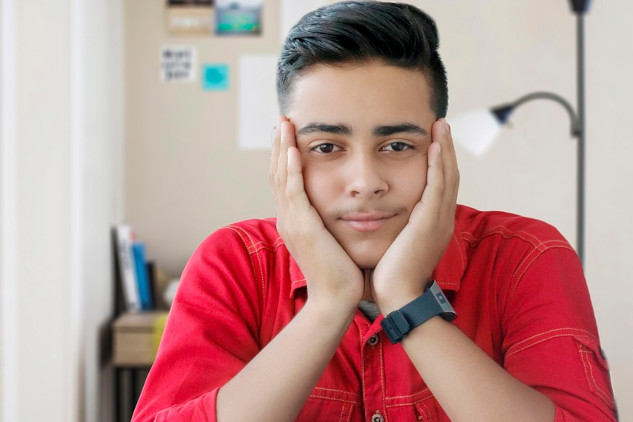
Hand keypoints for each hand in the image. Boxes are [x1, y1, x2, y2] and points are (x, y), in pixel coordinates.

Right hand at [269, 117, 363, 313]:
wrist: (337, 299)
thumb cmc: (340, 273)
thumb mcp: (330, 242)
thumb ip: (327, 223)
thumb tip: (337, 211)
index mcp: (295, 221)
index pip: (285, 182)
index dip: (284, 157)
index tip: (289, 135)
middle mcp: (288, 218)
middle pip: (277, 174)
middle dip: (278, 146)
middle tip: (281, 120)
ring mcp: (292, 222)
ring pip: (281, 177)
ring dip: (281, 149)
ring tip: (283, 124)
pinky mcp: (302, 226)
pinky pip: (293, 191)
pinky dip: (290, 168)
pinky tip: (292, 149)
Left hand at [371, 118, 459, 313]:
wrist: (398, 296)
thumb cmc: (391, 274)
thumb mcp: (398, 245)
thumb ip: (397, 227)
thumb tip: (382, 216)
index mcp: (434, 224)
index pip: (440, 186)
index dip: (439, 162)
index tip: (434, 141)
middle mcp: (442, 219)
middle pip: (449, 176)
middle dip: (446, 149)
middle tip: (442, 124)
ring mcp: (440, 220)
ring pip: (447, 176)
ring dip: (445, 149)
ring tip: (441, 126)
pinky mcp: (431, 223)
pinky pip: (437, 186)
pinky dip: (438, 165)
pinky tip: (434, 146)